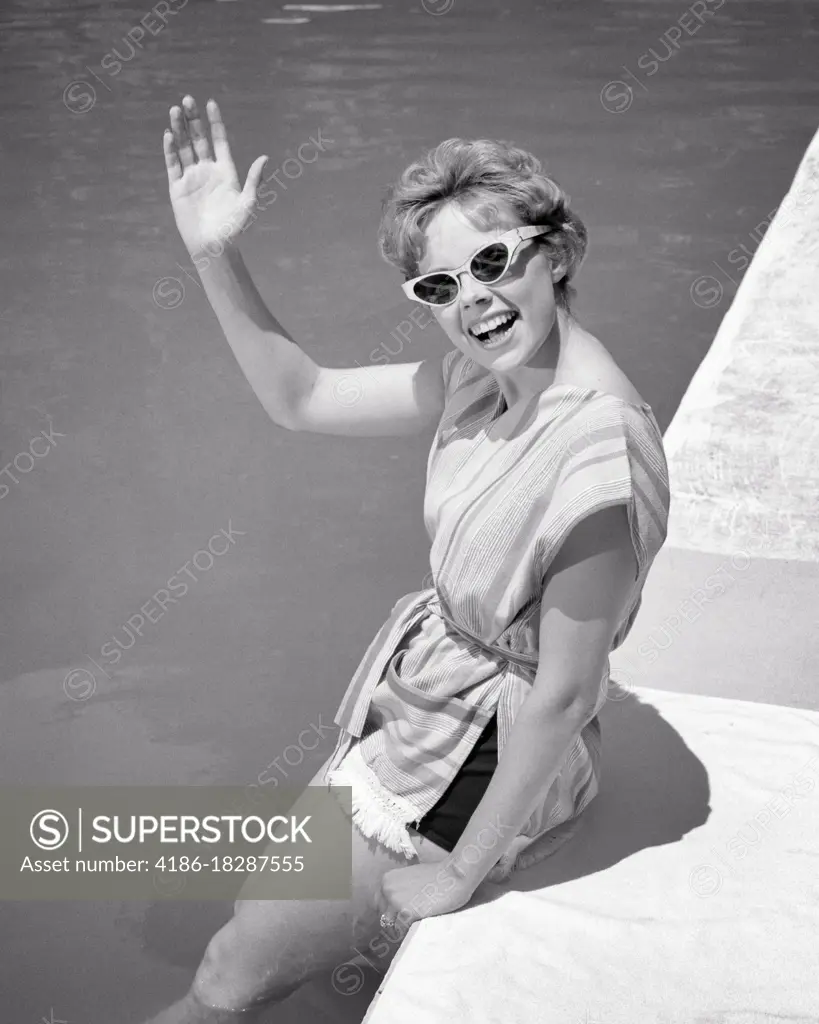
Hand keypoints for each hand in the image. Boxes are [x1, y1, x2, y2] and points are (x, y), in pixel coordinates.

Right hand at [163, 95, 267, 256]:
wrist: (214, 246)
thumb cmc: (234, 227)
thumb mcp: (248, 202)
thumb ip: (254, 179)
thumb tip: (265, 158)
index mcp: (226, 171)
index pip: (219, 140)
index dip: (215, 122)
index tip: (211, 103)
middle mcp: (208, 171)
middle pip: (198, 139)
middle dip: (193, 120)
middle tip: (187, 100)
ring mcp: (192, 178)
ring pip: (184, 147)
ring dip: (179, 128)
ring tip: (174, 109)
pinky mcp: (178, 187)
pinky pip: (173, 164)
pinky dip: (170, 149)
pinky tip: (169, 134)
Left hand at [376, 859, 477, 931]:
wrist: (454, 876)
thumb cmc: (437, 876)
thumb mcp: (411, 877)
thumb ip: (400, 889)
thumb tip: (396, 905)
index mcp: (387, 880)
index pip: (378, 903)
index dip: (389, 912)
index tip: (399, 917)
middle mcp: (387, 890)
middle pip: (382, 916)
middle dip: (393, 921)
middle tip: (408, 924)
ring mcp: (396, 902)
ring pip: (391, 925)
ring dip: (401, 928)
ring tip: (415, 926)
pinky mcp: (407, 914)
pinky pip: (402, 930)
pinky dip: (409, 931)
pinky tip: (420, 926)